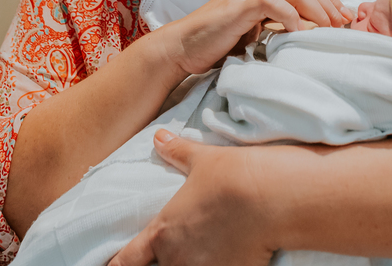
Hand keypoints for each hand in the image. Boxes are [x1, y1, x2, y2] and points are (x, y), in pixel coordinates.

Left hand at [110, 130, 275, 265]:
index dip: (119, 262)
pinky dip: (218, 265)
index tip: (116, 262)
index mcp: (162, 232)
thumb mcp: (202, 160)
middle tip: (174, 248)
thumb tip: (159, 137)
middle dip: (161, 261)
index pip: (126, 261)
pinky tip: (229, 255)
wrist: (274, 197)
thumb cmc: (234, 176)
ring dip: (190, 263)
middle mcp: (178, 259)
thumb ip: (176, 152)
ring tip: (205, 250)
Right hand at [159, 0, 352, 75]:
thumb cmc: (218, 42)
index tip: (343, 20)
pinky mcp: (241, 4)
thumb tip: (307, 32)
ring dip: (318, 9)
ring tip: (328, 29)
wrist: (184, 46)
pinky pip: (275, 2)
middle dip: (330, 3)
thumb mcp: (254, 30)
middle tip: (343, 24)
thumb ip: (276, 25)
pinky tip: (299, 32)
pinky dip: (292, 16)